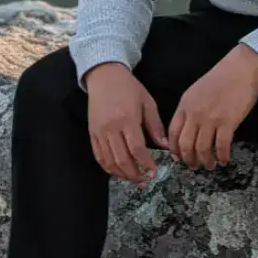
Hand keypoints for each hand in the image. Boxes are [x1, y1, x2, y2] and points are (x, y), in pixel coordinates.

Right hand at [85, 63, 168, 187]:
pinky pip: (99, 156)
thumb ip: (156, 126)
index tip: (154, 172)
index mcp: (127, 119)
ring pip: (109, 161)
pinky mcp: (92, 134)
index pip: (136, 149)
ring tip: (134, 180)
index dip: (145, 163)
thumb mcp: (148, 102)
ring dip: (122, 174)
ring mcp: (99, 132)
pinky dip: (108, 168)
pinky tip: (118, 172)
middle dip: (134, 174)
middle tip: (145, 181)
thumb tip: (166, 146)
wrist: (104, 76)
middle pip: (122, 159)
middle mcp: (111, 128)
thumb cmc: (129, 88)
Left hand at [168, 45, 257, 171]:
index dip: (174, 149)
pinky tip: (224, 159)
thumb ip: (189, 109)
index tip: (179, 158)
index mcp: (185, 105)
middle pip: (185, 144)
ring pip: (202, 148)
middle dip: (189, 159)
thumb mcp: (196, 91)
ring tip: (210, 165)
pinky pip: (221, 146)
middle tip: (194, 166)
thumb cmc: (219, 78)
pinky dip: (222, 156)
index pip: (173, 133)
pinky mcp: (228, 122)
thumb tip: (186, 130)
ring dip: (205, 161)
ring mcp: (211, 118)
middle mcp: (195, 114)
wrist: (240, 68)